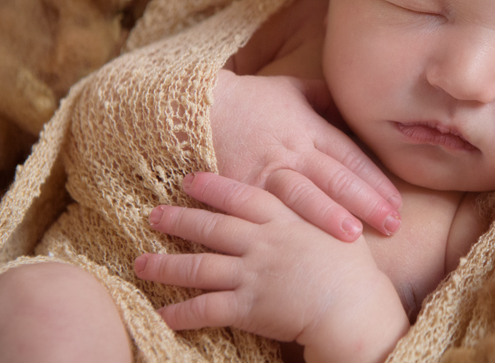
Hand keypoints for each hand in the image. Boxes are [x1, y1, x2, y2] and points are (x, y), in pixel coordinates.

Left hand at [135, 172, 408, 362]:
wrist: (354, 308)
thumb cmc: (354, 269)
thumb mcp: (338, 225)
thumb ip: (313, 205)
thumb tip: (294, 181)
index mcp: (285, 220)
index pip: (242, 197)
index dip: (213, 188)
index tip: (189, 180)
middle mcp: (263, 243)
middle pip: (212, 227)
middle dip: (179, 219)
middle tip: (153, 215)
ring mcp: (253, 274)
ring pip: (199, 266)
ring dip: (166, 265)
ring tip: (141, 263)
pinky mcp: (248, 307)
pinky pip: (206, 309)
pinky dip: (181, 312)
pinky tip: (162, 313)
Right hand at [212, 69, 401, 240]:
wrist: (196, 107)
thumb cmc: (249, 99)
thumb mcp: (291, 89)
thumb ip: (325, 98)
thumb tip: (353, 105)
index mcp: (309, 128)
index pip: (350, 156)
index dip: (375, 180)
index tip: (397, 202)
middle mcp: (292, 151)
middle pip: (335, 178)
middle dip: (366, 202)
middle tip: (392, 224)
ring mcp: (265, 171)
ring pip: (302, 195)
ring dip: (328, 216)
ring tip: (353, 236)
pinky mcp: (240, 188)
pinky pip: (265, 210)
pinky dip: (285, 226)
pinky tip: (300, 244)